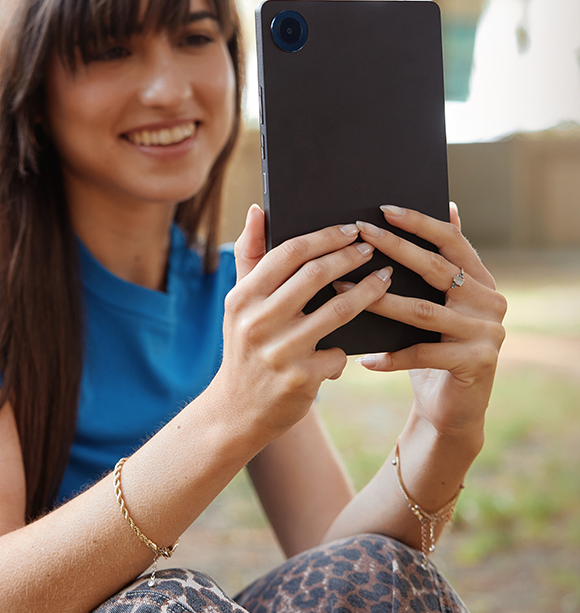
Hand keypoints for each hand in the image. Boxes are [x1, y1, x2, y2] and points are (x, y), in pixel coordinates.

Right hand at [214, 205, 391, 442]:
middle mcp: (258, 321)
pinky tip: (360, 341)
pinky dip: (348, 347)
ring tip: (385, 279)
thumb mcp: (238, 304)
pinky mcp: (301, 379)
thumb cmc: (244, 347)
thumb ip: (249, 257)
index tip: (351, 229)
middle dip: (351, 256)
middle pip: (316, 274)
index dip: (325, 236)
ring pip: (338, 310)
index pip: (289, 252)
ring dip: (368, 291)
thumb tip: (257, 210)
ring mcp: (280, 351)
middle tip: (372, 249)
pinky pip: (339, 353)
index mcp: (243, 297)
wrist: (237, 411)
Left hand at [343, 204, 506, 439]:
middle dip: (394, 248)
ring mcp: (487, 332)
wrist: (452, 409)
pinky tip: (365, 359)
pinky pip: (423, 353)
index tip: (384, 209)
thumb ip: (441, 264)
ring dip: (377, 301)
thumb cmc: (435, 347)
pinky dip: (391, 356)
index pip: (451, 240)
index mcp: (481, 280)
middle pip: (436, 268)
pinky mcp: (477, 362)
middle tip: (360, 234)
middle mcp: (491, 301)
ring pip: (422, 310)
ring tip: (340, 290)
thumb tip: (447, 207)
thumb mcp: (438, 303)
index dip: (419, 222)